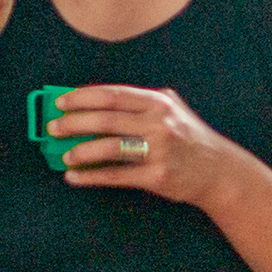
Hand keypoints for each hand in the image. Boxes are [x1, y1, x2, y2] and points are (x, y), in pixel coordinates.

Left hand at [50, 84, 250, 209]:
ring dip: (80, 151)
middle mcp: (159, 123)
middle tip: (53, 127)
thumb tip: (90, 105)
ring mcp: (159, 150)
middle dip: (73, 122)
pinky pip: (116, 175)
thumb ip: (139, 103)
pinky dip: (91, 176)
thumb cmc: (187, 137)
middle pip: (106, 119)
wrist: (218, 170)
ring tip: (64, 155)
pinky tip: (74, 177)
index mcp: (158, 102)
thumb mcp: (171, 110)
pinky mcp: (157, 176)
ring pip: (109, 147)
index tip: (60, 102)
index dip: (82, 97)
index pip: (112, 94)